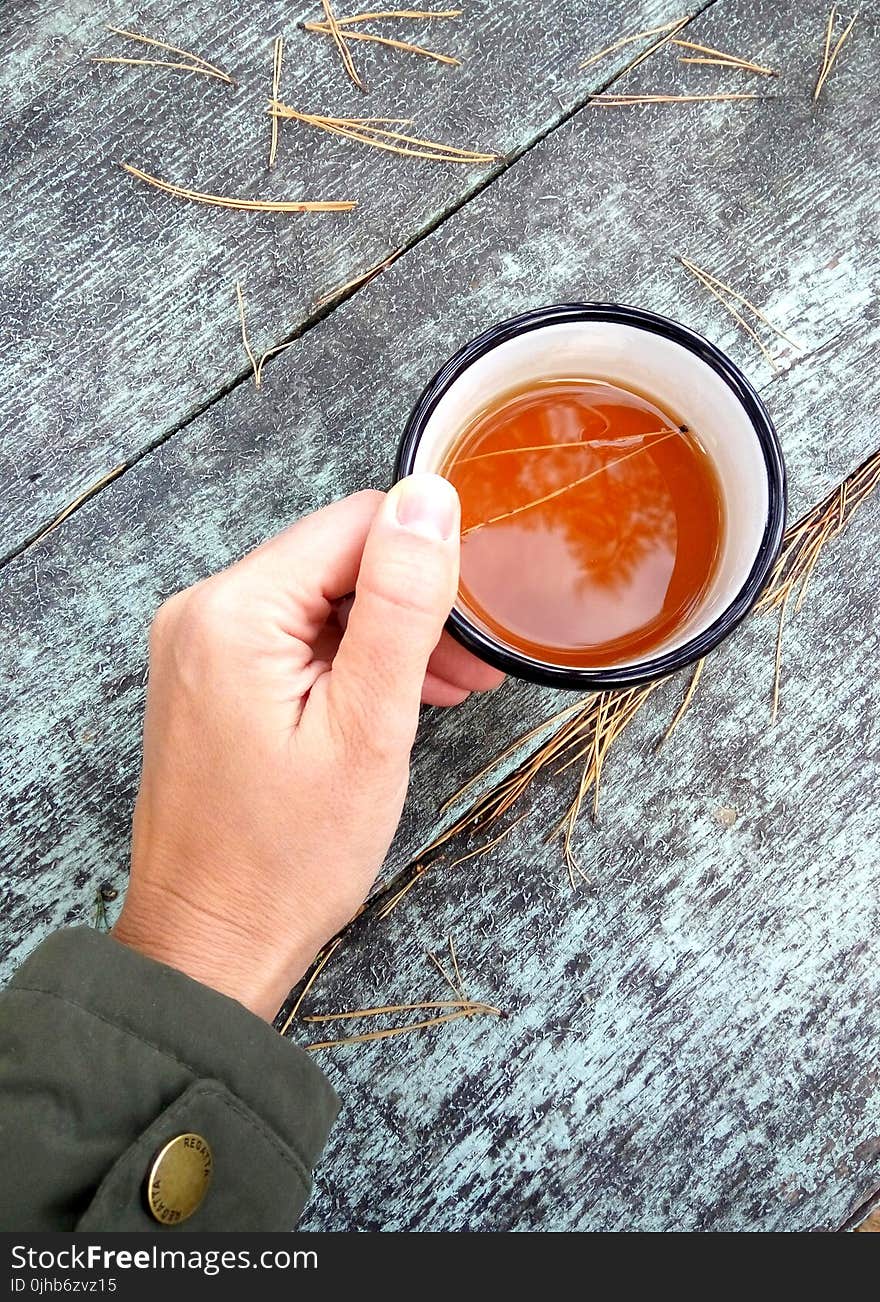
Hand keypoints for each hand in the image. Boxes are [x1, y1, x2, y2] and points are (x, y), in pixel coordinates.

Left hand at [112, 478, 502, 1018]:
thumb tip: (428, 498)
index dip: (427, 561)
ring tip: (447, 692)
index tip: (474, 624)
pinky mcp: (207, 679)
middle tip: (473, 669)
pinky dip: (347, 662)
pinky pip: (291, 640)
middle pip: (335, 561)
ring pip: (318, 600)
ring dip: (386, 637)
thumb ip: (402, 605)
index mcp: (234, 611)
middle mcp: (201, 611)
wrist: (211, 944)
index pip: (353, 525)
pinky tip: (394, 699)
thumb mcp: (368, 727)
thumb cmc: (287, 857)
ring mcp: (198, 646)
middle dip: (411, 606)